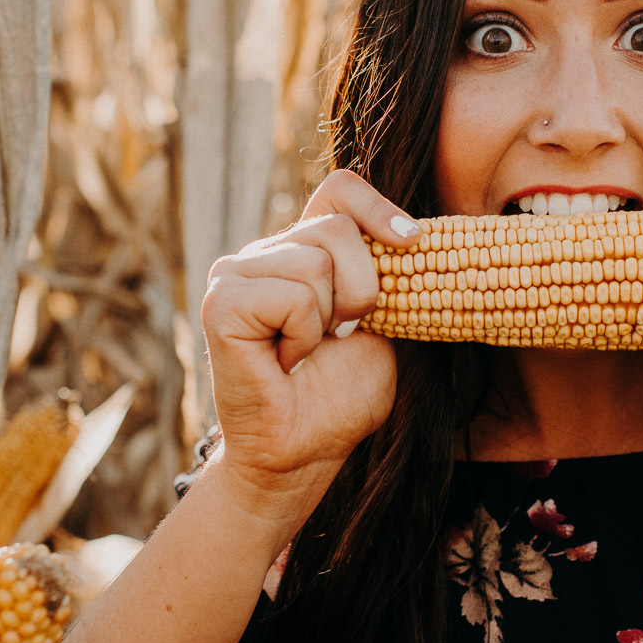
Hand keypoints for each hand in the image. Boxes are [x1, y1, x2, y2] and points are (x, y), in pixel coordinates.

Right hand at [200, 170, 421, 527]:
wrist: (303, 453)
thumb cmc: (340, 398)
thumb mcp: (384, 326)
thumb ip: (390, 276)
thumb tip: (421, 232)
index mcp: (304, 251)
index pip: (340, 189)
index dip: (378, 207)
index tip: (411, 243)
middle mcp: (266, 253)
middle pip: (337, 226)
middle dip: (361, 290)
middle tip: (334, 338)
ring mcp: (236, 273)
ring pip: (316, 260)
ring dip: (328, 320)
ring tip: (303, 354)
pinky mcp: (221, 301)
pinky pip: (292, 295)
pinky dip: (302, 336)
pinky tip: (282, 362)